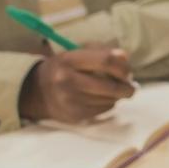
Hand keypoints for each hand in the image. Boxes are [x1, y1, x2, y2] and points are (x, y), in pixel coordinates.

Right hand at [19, 46, 135, 123]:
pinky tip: (101, 99)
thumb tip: (125, 57)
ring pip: (109, 100)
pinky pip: (103, 110)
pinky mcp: (74, 115)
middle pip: (110, 86)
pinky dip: (108, 104)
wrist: (37, 92)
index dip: (123, 67)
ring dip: (117, 96)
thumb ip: (103, 52)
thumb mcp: (78, 53)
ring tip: (114, 90)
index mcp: (69, 60)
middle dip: (127, 87)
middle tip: (131, 86)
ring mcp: (70, 100)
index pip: (106, 61)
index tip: (128, 72)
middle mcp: (67, 81)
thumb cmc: (65, 68)